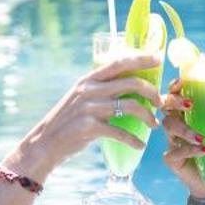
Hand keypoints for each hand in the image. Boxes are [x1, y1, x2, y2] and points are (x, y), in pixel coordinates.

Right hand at [11, 53, 161, 177]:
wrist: (44, 143)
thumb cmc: (68, 122)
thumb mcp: (81, 98)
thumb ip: (101, 90)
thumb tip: (129, 87)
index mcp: (88, 80)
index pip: (119, 62)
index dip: (141, 58)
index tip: (158, 58)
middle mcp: (89, 90)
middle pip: (131, 83)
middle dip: (152, 92)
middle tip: (160, 103)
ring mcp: (89, 108)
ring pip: (130, 106)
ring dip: (147, 116)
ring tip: (153, 124)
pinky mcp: (89, 127)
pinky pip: (120, 132)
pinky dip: (134, 140)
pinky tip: (140, 145)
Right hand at [157, 79, 204, 195]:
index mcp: (187, 114)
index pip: (176, 95)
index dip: (175, 87)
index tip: (182, 82)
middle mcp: (176, 125)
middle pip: (165, 107)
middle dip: (174, 102)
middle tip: (190, 104)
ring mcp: (171, 142)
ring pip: (169, 127)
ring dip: (185, 129)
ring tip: (202, 137)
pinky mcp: (171, 159)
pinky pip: (174, 151)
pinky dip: (190, 150)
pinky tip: (204, 150)